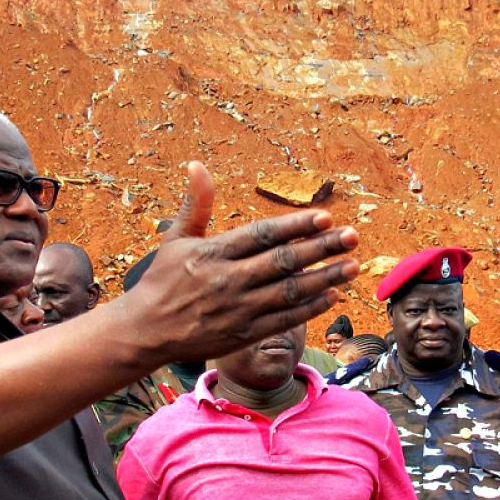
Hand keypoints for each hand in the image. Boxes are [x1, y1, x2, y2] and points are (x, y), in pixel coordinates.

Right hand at [125, 162, 358, 363]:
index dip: (295, 226)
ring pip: (291, 292)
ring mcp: (239, 310)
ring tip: (353, 264)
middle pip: (283, 262)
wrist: (146, 331)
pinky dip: (311, 308)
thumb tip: (197, 165)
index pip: (262, 235)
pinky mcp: (244, 335)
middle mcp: (228, 280)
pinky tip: (333, 294)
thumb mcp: (175, 238)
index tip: (324, 216)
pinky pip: (285, 320)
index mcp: (212, 253)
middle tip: (352, 236)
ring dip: (326, 278)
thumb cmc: (162, 279)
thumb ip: (195, 203)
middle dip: (322, 248)